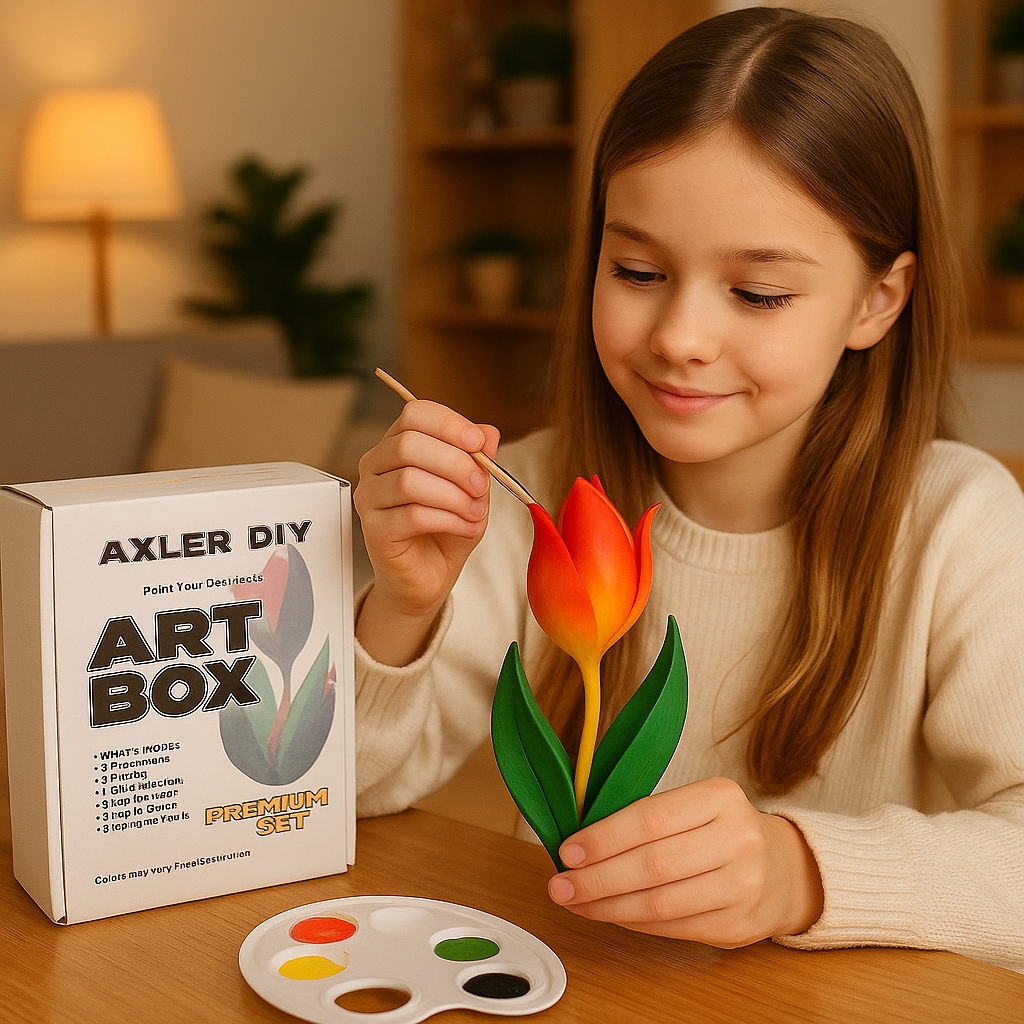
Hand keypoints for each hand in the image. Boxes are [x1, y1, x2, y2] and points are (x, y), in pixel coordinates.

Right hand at [353, 399, 499, 665]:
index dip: (449, 424)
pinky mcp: (373, 529)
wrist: (431, 575)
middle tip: (481, 485)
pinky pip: (410, 516)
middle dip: (455, 463)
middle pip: (408, 445)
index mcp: (398, 443)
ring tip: (476, 511)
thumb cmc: (448, 526)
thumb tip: (489, 433)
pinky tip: (465, 527)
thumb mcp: (473, 488)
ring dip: (452, 496)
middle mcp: (375, 464)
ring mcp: (369, 497)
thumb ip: (479, 459)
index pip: (414, 413)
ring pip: (408, 481)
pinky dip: (447, 519)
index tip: (479, 443)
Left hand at [547, 777, 823, 946]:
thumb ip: (646, 816)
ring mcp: (744, 885)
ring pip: (661, 903)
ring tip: (576, 902)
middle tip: (561, 884)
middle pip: (653, 864)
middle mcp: (738, 839)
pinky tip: (611, 913)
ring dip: (609, 906)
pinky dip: (634, 922)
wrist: (783, 868)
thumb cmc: (720, 830)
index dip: (604, 838)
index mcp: (720, 796)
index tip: (568, 851)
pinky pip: (673, 927)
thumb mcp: (694, 804)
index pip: (651, 818)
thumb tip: (580, 841)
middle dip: (598, 878)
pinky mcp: (740, 925)